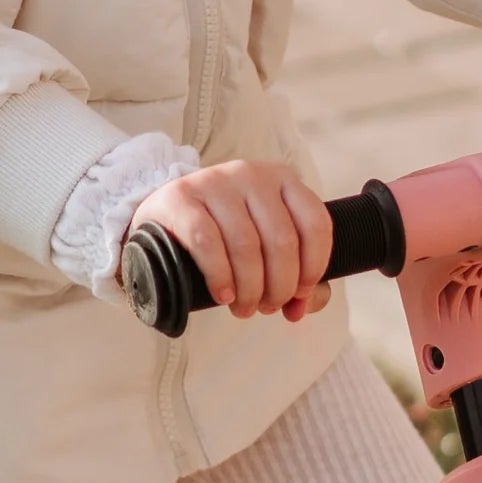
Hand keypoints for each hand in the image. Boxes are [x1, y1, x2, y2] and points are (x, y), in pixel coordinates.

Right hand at [130, 157, 333, 320]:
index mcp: (282, 180)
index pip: (315, 224)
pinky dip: (219, 276)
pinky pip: (207, 242)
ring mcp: (215, 182)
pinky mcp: (181, 197)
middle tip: (267, 307)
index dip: (314, 266)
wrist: (165, 219)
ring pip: (245, 245)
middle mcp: (252, 174)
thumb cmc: (225, 235)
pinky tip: (223, 294)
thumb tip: (303, 307)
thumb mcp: (265, 245)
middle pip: (281, 240)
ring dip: (249, 288)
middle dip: (279, 286)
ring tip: (243, 308)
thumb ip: (296, 275)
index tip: (300, 293)